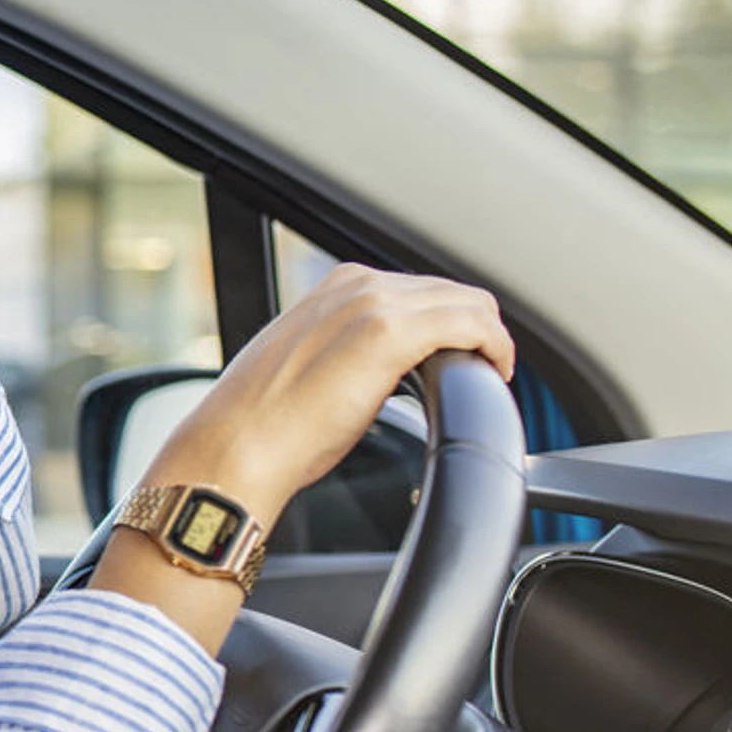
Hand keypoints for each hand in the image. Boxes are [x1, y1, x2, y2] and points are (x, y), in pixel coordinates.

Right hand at [149, 264, 517, 517]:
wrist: (236, 446)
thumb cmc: (261, 423)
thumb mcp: (307, 364)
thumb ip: (345, 350)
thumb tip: (372, 373)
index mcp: (335, 287)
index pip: (421, 289)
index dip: (450, 323)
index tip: (456, 358)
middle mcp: (356, 285)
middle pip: (452, 291)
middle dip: (474, 329)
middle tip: (479, 373)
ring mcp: (374, 305)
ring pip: (470, 303)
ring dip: (487, 338)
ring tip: (486, 377)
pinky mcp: (391, 335)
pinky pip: (474, 326)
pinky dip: (495, 348)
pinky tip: (493, 376)